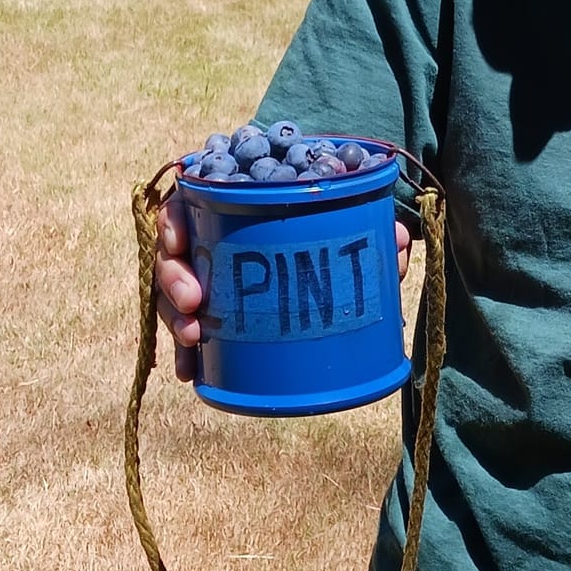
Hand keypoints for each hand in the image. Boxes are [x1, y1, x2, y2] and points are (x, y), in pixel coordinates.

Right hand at [154, 189, 415, 384]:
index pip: (185, 201)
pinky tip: (189, 371)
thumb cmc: (325, 219)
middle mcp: (207, 233)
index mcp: (228, 199)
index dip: (174, 220)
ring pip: (174, 290)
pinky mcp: (209, 306)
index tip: (179, 241)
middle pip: (173, 251)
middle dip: (174, 278)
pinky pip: (188, 325)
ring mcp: (204, 271)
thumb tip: (396, 238)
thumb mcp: (340, 214)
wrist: (319, 241)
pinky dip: (188, 351)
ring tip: (191, 340)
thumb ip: (365, 225)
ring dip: (175, 317)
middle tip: (195, 302)